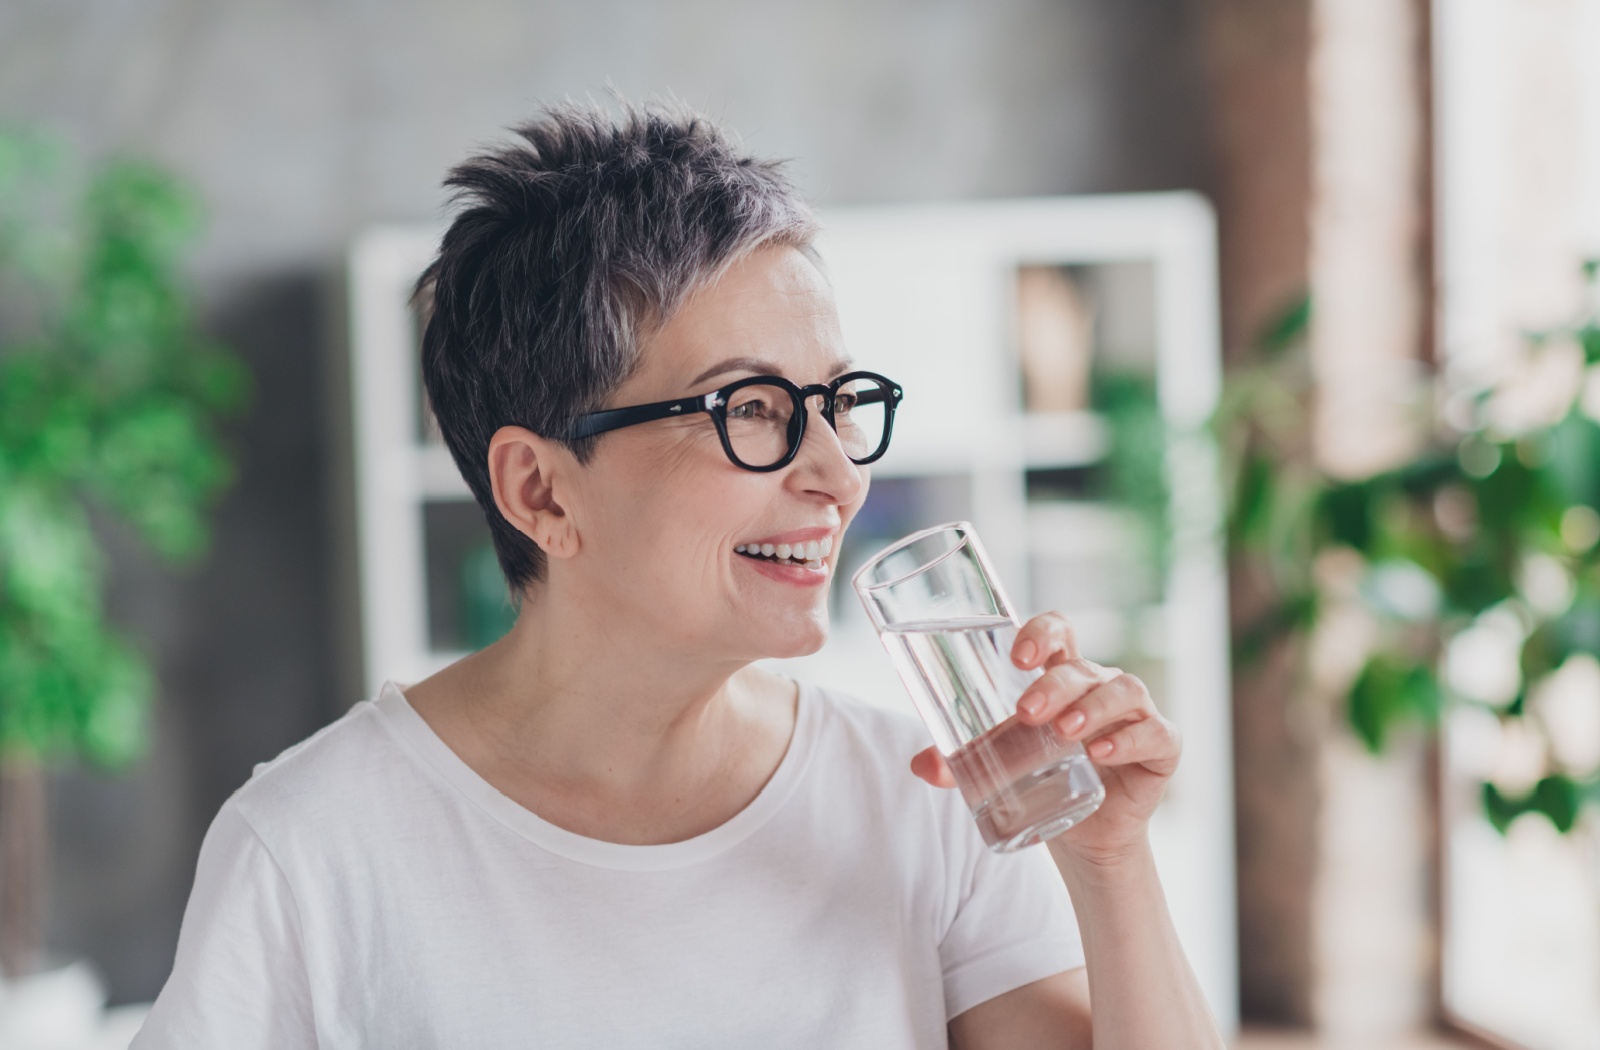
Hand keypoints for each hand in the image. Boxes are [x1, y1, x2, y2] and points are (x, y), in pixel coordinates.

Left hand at [909, 611, 1180, 865]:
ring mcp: (1136, 714)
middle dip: (1055, 685)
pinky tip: (1103, 753)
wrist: (1088, 836)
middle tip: (1026, 712)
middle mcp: (1101, 686)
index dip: (1041, 633)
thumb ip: (961, 762)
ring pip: (1123, 690)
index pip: (1059, 633)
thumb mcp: (1000, 765)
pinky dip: (1130, 739)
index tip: (1017, 657)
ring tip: (1064, 732)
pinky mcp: (1162, 747)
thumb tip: (919, 765)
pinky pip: (1156, 732)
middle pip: (1083, 667)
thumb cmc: (1043, 780)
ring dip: (1092, 707)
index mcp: (1063, 677)